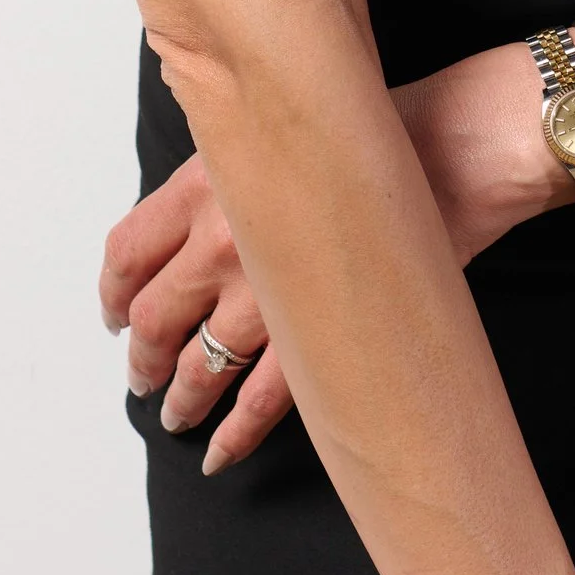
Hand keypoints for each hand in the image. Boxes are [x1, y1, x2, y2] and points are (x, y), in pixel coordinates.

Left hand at [99, 40, 574, 469]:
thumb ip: (238, 169)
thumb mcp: (289, 123)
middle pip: (155, 315)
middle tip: (141, 375)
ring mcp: (270, 292)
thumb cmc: (385, 125)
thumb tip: (205, 210)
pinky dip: (236, 432)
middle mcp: (225, 238)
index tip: (114, 310)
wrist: (461, 144)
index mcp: (208, 181)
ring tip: (176, 415)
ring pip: (200, 364)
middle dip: (143, 355)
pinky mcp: (320, 330)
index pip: (129, 247)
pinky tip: (220, 452)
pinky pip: (263, 399)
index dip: (113, 289)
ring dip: (181, 398)